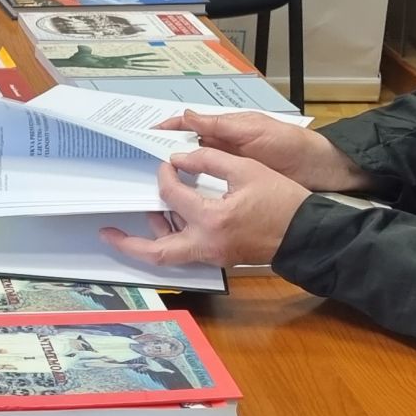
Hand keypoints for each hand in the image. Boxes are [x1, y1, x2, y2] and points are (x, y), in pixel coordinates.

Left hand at [101, 151, 314, 272]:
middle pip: (156, 252)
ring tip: (147, 212)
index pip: (172, 196)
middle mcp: (207, 244)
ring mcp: (214, 254)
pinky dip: (176, 234)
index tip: (168, 165)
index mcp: (212, 219)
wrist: (309, 233)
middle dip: (128, 244)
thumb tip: (181, 159)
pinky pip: (188, 249)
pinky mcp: (221, 256)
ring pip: (171, 252)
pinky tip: (175, 216)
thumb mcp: (246, 169)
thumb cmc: (283, 201)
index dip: (165, 176)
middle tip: (107, 234)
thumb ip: (209, 160)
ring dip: (155, 233)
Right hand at [157, 111, 373, 193]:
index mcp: (227, 128)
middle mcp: (224, 146)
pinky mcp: (237, 187)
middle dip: (165, 151)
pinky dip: (193, 190)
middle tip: (142, 160)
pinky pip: (208, 187)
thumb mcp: (252, 131)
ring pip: (195, 168)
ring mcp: (230, 167)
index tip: (145, 132)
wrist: (319, 170)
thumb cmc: (288, 144)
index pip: (189, 124)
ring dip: (176, 173)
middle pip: (187, 147)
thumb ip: (219, 126)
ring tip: (155, 181)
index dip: (168, 127)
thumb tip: (186, 117)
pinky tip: (181, 198)